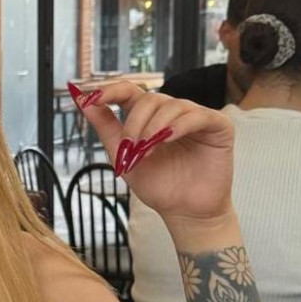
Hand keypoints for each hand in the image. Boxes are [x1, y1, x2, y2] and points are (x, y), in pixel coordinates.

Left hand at [68, 80, 234, 225]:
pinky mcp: (218, 126)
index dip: (110, 90)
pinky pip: (197, 115)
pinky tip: (167, 139)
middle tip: (130, 148)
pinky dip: (179, 126)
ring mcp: (195, 117)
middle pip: (149, 99)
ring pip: (171, 106)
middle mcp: (172, 112)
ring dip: (153, 128)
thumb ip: (105, 128)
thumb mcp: (123, 157)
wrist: (184, 211)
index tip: (91, 97)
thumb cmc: (158, 186)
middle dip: (134, 123)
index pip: (129, 92)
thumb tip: (82, 100)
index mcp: (148, 117)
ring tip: (146, 152)